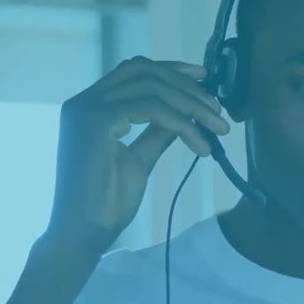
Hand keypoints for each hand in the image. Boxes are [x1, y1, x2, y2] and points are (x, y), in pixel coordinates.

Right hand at [45, 56, 230, 256]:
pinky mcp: (95, 122)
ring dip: (192, 104)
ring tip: (218, 129)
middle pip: (144, 70)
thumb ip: (157, 132)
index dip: (173, 69)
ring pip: (151, 86)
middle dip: (188, 86)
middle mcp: (84, 101)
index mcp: (92, 106)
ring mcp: (86, 109)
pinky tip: (200, 145)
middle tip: (218, 110)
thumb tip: (185, 114)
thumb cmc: (107, 201)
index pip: (135, 70)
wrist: (85, 233)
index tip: (205, 79)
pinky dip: (182, 123)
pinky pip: (151, 108)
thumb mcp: (140, 158)